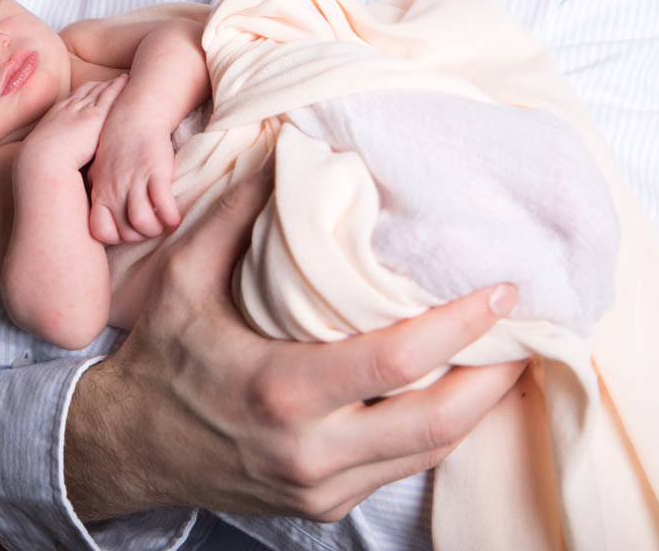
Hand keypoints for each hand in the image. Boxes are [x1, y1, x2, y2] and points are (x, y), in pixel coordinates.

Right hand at [22, 76, 128, 170]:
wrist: (43, 161)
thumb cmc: (43, 163)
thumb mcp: (45, 150)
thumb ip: (54, 148)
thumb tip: (56, 158)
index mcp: (56, 115)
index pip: (72, 98)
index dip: (83, 92)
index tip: (92, 89)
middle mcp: (69, 108)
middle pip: (86, 90)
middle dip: (98, 84)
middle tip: (110, 80)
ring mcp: (82, 110)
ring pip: (99, 90)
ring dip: (111, 83)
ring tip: (123, 79)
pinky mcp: (95, 116)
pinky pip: (108, 95)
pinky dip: (117, 86)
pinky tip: (126, 80)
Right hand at [63, 173, 524, 522]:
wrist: (126, 445)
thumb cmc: (159, 358)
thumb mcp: (183, 277)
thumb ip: (237, 215)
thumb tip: (285, 151)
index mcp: (280, 390)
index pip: (396, 360)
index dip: (460, 324)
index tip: (502, 291)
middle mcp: (309, 450)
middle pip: (437, 424)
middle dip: (494, 377)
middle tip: (532, 331)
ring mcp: (320, 488)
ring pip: (428, 455)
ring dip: (474, 408)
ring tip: (505, 358)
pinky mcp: (323, 507)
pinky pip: (399, 470)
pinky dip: (433, 431)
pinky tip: (449, 393)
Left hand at [87, 121, 180, 244]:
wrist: (135, 115)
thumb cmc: (117, 144)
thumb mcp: (98, 168)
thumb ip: (97, 189)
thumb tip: (96, 210)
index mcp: (100, 191)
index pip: (100, 231)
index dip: (116, 237)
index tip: (128, 230)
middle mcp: (115, 189)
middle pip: (126, 232)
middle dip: (140, 235)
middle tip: (150, 226)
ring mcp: (135, 181)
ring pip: (143, 223)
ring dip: (156, 229)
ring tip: (162, 222)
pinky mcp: (156, 173)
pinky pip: (163, 205)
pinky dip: (171, 217)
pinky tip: (175, 218)